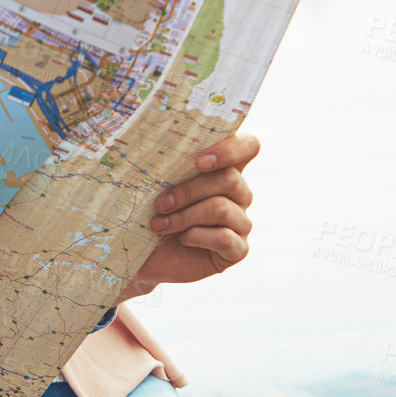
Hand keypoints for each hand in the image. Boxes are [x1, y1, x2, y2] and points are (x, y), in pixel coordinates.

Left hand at [119, 132, 258, 302]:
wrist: (147, 257)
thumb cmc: (152, 214)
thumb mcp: (156, 186)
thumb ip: (166, 164)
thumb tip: (149, 139)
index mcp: (225, 169)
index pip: (248, 146)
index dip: (230, 149)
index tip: (199, 161)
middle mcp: (239, 194)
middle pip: (229, 179)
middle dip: (188, 190)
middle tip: (160, 203)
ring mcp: (241, 222)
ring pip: (221, 208)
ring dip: (185, 216)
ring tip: (159, 225)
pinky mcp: (238, 250)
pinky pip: (225, 238)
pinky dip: (197, 237)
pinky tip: (182, 239)